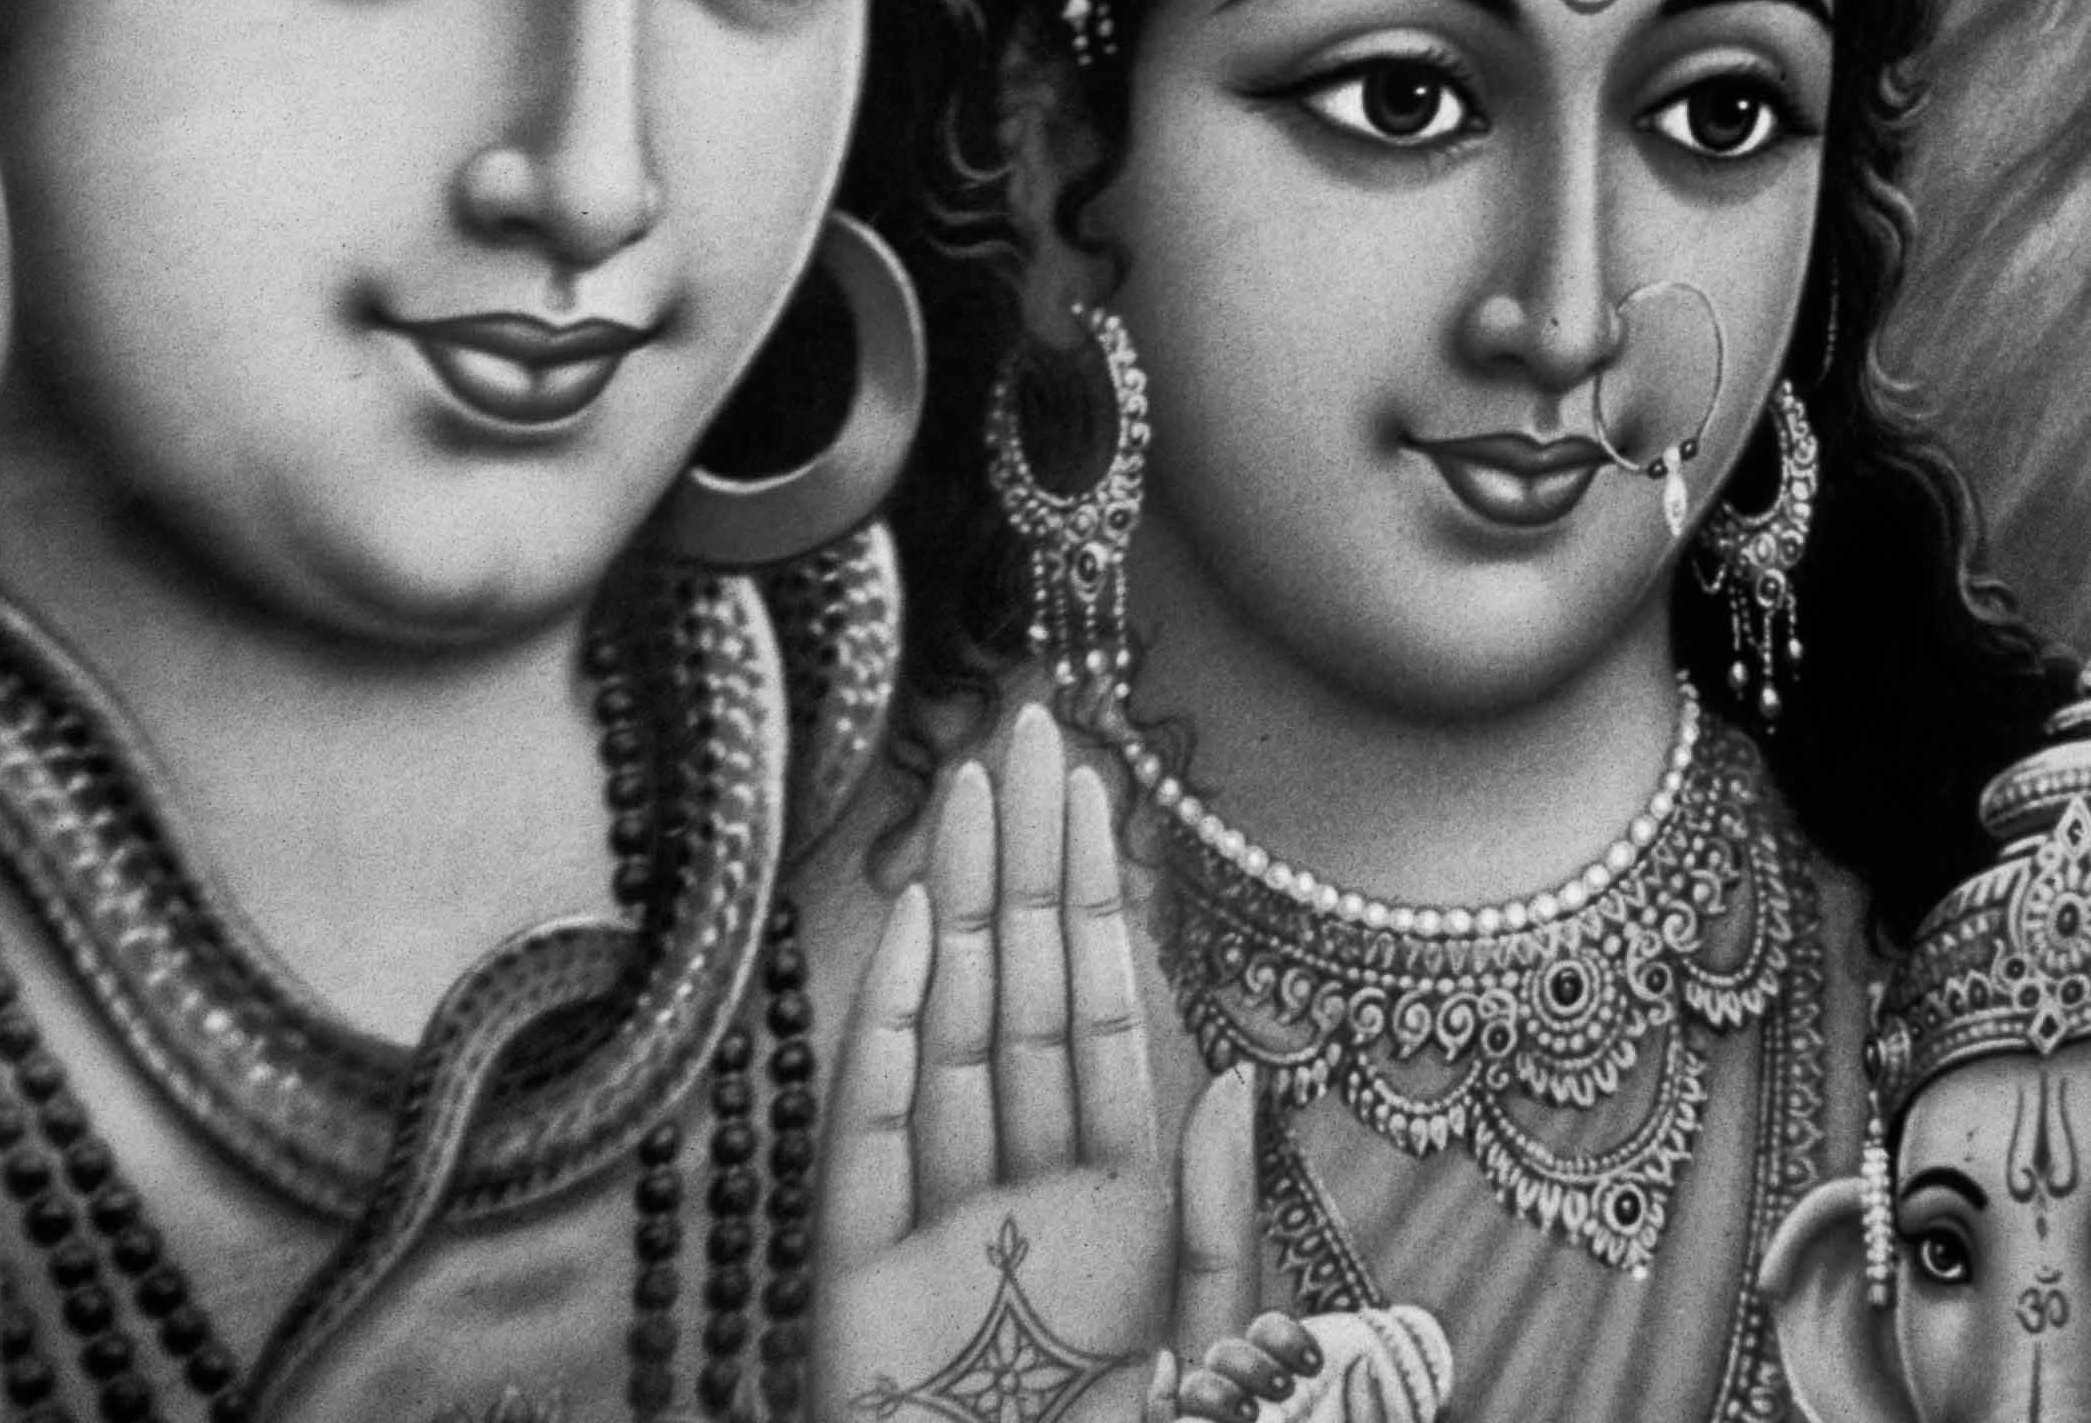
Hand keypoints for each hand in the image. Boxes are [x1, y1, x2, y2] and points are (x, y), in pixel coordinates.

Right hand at [811, 704, 1263, 1422]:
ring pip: (951, 1039)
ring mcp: (932, 1236)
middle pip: (1023, 1003)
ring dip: (962, 908)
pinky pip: (871, 1137)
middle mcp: (1021, 1204)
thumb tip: (1241, 1088)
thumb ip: (1220, 1240)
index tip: (1098, 794)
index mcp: (1115, 1218)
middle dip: (1029, 868)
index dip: (1103, 909)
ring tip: (976, 784)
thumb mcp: (1211, 1376)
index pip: (1107, 1026)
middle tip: (1029, 731)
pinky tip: (914, 928)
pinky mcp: (849, 1287)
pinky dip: (890, 1032)